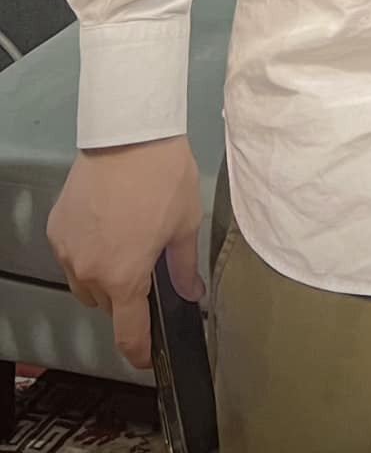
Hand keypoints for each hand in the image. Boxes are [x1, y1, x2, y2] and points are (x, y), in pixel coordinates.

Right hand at [48, 136, 203, 370]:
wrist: (129, 134)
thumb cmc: (161, 174)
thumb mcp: (185, 223)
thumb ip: (184, 267)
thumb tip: (190, 293)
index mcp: (124, 277)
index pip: (128, 335)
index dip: (139, 353)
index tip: (145, 358)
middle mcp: (90, 271)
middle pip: (106, 305)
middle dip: (126, 294)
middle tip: (146, 262)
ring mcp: (69, 251)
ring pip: (86, 283)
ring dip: (104, 274)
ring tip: (127, 238)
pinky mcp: (57, 229)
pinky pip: (73, 255)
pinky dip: (88, 250)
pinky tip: (108, 223)